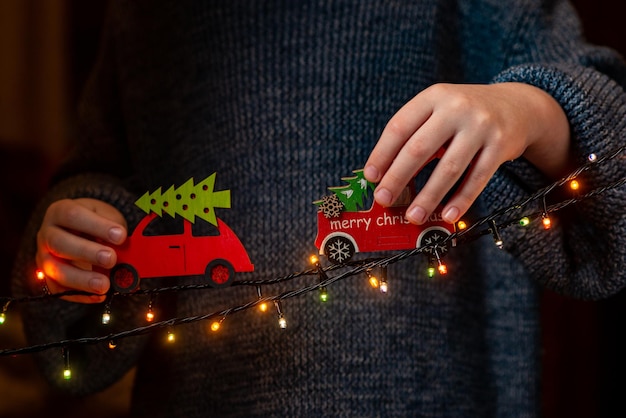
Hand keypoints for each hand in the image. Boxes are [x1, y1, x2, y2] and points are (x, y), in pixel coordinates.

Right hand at [36, 198, 127, 302]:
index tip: (120, 236)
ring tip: (105, 285)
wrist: (79, 231)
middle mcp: (46, 234)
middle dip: (87, 252)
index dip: (97, 226)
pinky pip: (58, 290)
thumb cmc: (95, 222)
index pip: (73, 216)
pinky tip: (98, 296)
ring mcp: (43, 257)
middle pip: (60, 243)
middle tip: (111, 259)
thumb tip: (129, 250)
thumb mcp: (106, 217)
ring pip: (56, 270)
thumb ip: (114, 230)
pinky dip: (79, 295)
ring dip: (82, 279)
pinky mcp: (48, 278)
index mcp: (60, 212)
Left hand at [364, 82, 570, 223]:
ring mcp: (481, 126)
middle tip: (384, 200)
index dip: (382, 154)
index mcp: (433, 97)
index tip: (370, 177)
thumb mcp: (438, 112)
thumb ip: (415, 136)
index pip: (399, 127)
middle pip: (419, 148)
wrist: (518, 106)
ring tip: (413, 216)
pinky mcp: (501, 145)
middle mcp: (456, 108)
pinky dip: (461, 200)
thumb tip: (386, 177)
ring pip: (449, 168)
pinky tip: (447, 216)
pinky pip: (477, 178)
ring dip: (428, 197)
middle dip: (398, 178)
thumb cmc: (464, 116)